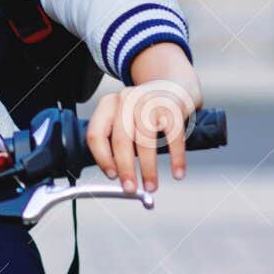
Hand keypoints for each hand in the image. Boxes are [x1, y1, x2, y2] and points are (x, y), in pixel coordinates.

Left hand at [85, 45, 202, 193]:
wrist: (174, 85)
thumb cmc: (146, 111)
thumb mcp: (125, 119)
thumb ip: (117, 143)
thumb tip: (119, 177)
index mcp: (109, 104)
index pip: (96, 133)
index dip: (102, 158)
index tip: (111, 176)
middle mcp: (127, 99)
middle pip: (121, 139)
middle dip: (125, 168)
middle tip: (130, 188)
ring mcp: (150, 100)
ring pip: (146, 140)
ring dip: (148, 168)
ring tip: (151, 186)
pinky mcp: (173, 105)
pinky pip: (174, 136)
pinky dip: (176, 158)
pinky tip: (177, 173)